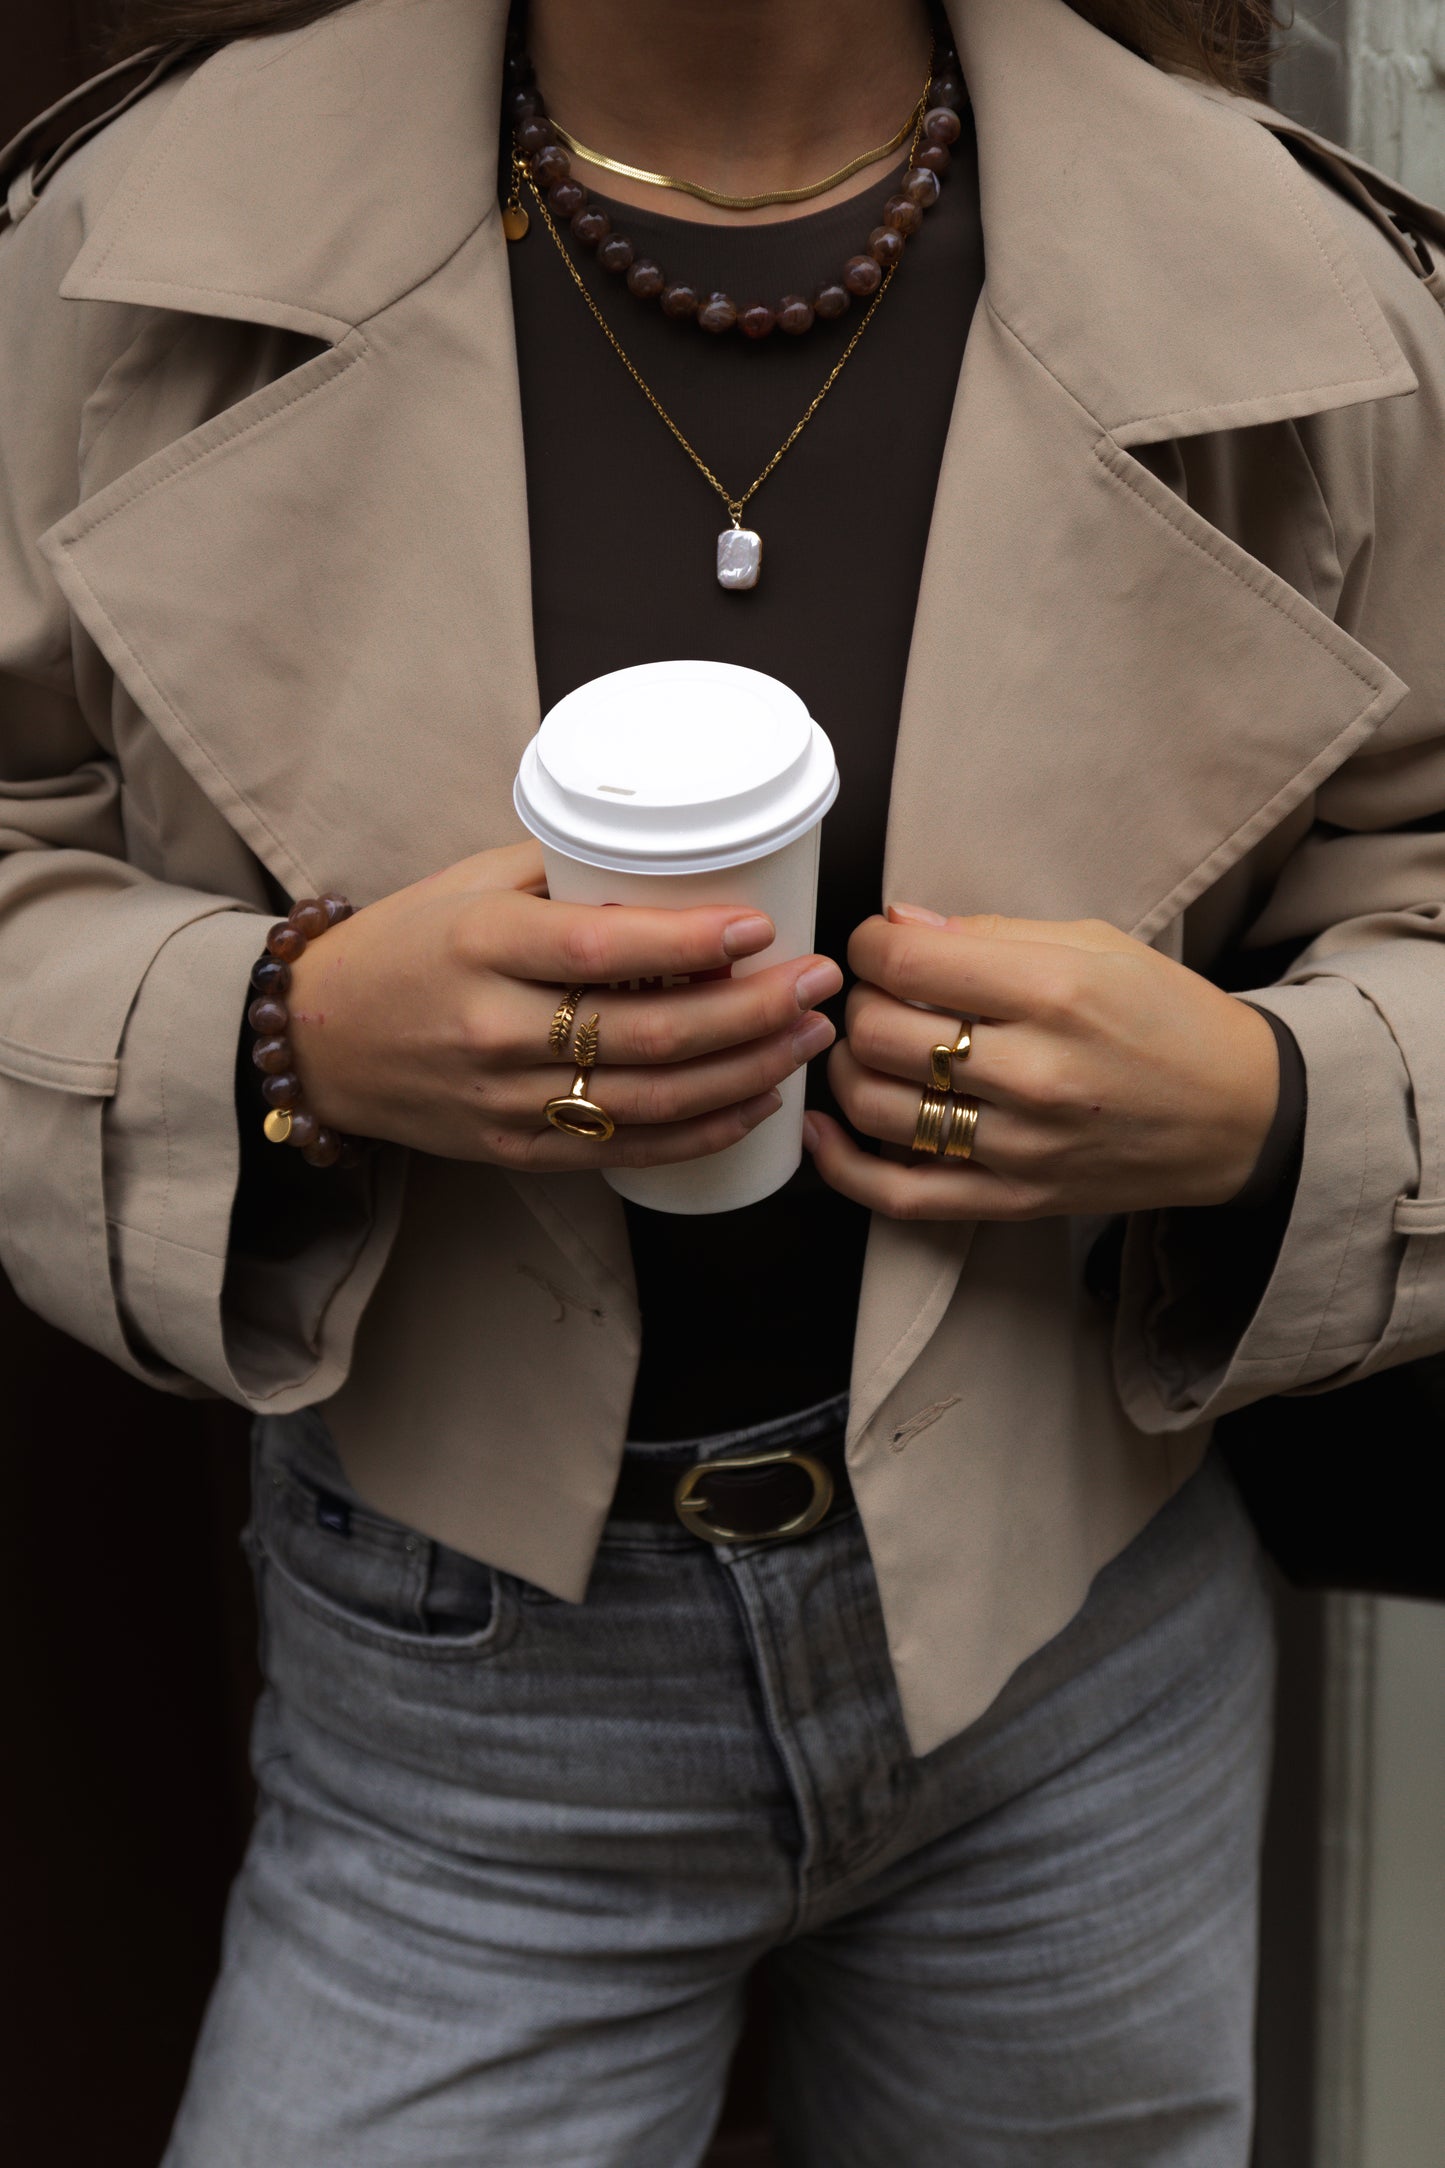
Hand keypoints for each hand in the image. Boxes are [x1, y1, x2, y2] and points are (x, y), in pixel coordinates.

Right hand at [285, 842, 840, 1168]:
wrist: (318, 1041)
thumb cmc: (405, 945)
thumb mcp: (469, 884)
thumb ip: (566, 872)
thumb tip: (679, 857)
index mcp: (480, 944)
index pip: (602, 947)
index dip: (691, 942)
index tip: (763, 928)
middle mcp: (491, 1027)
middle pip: (646, 1031)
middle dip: (751, 1011)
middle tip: (818, 985)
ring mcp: (502, 1098)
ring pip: (648, 1099)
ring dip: (744, 1072)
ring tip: (807, 1038)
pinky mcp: (512, 1149)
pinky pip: (622, 1149)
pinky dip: (699, 1132)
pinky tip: (756, 1103)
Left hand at [806, 906, 1279, 1221]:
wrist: (1243, 1114)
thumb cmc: (1168, 1019)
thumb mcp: (1097, 944)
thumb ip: (992, 934)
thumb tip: (897, 923)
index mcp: (1054, 991)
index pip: (905, 960)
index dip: (869, 944)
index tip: (880, 945)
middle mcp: (1034, 1072)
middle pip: (879, 1032)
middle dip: (858, 1002)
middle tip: (881, 995)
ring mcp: (1021, 1146)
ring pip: (876, 1108)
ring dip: (848, 1070)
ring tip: (866, 1048)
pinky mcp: (1016, 1201)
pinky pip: (902, 1195)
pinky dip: (845, 1167)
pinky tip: (827, 1130)